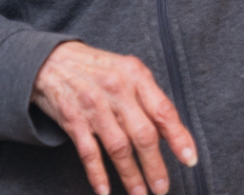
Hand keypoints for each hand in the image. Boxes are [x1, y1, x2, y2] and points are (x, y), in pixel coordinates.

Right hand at [32, 41, 196, 194]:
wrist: (53, 61)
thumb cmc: (98, 68)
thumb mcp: (128, 71)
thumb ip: (148, 98)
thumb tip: (169, 132)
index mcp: (136, 75)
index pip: (163, 110)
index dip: (179, 137)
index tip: (189, 158)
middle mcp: (118, 90)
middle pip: (143, 133)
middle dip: (155, 165)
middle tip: (162, 187)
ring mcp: (95, 106)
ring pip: (119, 147)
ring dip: (131, 175)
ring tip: (140, 193)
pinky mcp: (73, 121)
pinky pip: (89, 153)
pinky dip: (98, 174)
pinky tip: (105, 190)